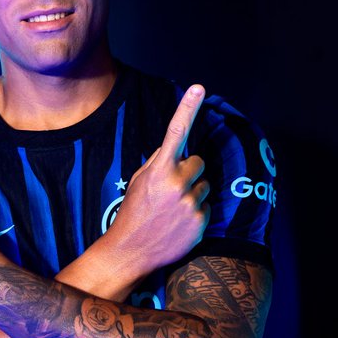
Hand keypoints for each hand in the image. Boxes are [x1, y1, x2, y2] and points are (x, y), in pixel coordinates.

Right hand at [104, 84, 210, 275]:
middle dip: (188, 170)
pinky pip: (206, 205)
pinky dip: (196, 211)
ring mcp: (190, 203)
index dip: (188, 107)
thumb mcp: (139, 180)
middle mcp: (177, 184)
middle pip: (198, 161)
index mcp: (159, 170)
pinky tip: (179, 221)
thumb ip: (159, 162)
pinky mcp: (201, 222)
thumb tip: (176, 148)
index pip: (176, 131)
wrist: (131, 251)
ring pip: (205, 183)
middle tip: (172, 187)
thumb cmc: (133, 211)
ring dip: (193, 190)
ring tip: (174, 207)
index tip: (199, 87)